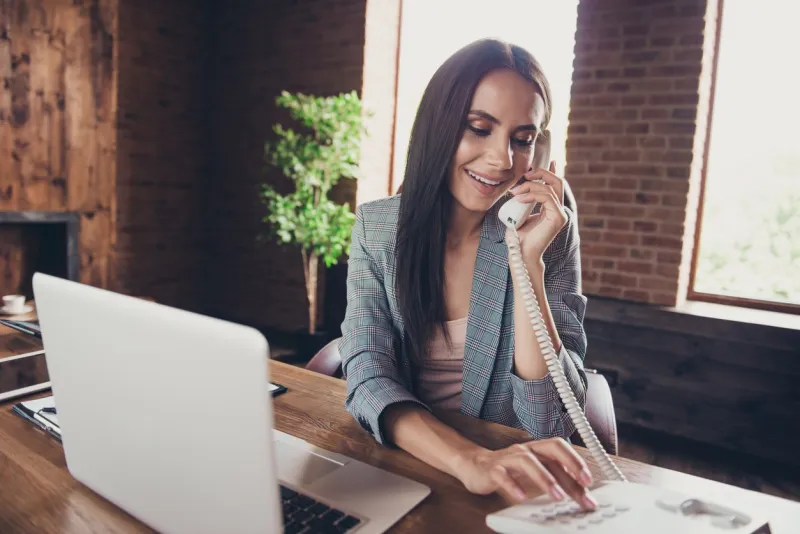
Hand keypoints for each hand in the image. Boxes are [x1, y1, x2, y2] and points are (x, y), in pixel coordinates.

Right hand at [455, 437, 597, 509]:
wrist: (474, 466)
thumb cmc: (509, 469)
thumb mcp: (535, 471)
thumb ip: (556, 477)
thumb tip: (583, 492)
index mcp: (536, 449)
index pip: (559, 448)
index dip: (575, 460)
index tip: (589, 480)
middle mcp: (524, 450)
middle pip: (549, 452)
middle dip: (568, 468)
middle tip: (583, 487)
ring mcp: (508, 458)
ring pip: (527, 462)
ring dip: (545, 479)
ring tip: (558, 496)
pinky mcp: (492, 469)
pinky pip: (502, 475)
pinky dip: (513, 485)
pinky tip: (521, 497)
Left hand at [506, 161, 567, 262]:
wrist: (520, 252)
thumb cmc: (518, 235)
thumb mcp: (520, 211)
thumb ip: (524, 199)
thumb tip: (520, 186)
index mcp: (551, 207)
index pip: (555, 184)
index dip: (549, 170)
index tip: (540, 163)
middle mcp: (559, 209)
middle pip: (557, 181)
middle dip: (541, 173)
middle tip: (525, 174)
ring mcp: (560, 214)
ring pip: (549, 188)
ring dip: (530, 186)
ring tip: (515, 191)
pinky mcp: (558, 218)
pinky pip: (547, 197)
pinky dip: (532, 194)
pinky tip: (520, 198)